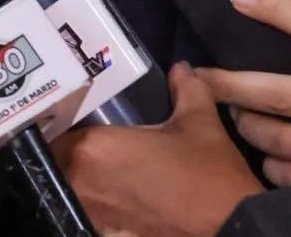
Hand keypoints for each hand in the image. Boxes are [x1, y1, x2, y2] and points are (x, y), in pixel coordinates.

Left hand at [54, 63, 262, 236]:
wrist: (234, 229)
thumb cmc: (209, 175)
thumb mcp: (200, 123)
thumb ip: (186, 89)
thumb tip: (182, 69)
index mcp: (94, 148)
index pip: (55, 134)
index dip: (59, 128)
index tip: (68, 122)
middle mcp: (83, 183)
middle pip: (59, 164)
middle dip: (69, 156)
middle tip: (91, 148)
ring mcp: (95, 215)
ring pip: (72, 192)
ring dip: (81, 182)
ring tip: (104, 174)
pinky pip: (91, 217)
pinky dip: (98, 208)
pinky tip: (118, 201)